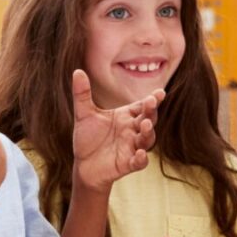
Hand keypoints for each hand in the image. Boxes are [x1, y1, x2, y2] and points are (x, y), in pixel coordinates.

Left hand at [70, 70, 159, 192]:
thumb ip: (82, 94)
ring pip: (147, 140)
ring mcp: (132, 147)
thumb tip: (77, 71)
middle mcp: (133, 131)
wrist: (83, 165)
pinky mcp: (128, 164)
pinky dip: (141, 159)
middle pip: (148, 119)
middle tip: (151, 103)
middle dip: (151, 111)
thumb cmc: (88, 138)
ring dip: (149, 132)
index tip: (159, 93)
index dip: (152, 99)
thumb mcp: (83, 114)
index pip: (142, 106)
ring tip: (146, 125)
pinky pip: (139, 162)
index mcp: (126, 116)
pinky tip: (140, 154)